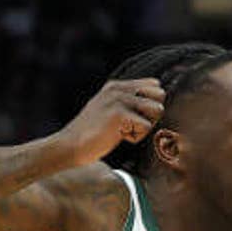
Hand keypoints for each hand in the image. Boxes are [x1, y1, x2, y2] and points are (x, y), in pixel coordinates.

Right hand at [51, 78, 166, 166]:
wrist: (71, 145)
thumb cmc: (94, 133)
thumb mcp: (111, 110)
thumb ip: (130, 102)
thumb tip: (159, 102)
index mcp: (117, 86)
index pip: (155, 85)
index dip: (150, 106)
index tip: (132, 117)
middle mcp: (119, 88)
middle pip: (160, 96)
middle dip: (151, 115)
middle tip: (130, 125)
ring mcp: (118, 99)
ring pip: (156, 110)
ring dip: (144, 126)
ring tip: (123, 130)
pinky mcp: (119, 114)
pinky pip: (146, 127)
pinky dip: (136, 137)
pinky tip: (118, 136)